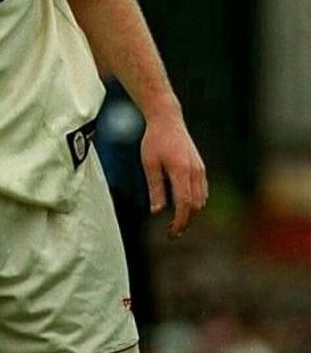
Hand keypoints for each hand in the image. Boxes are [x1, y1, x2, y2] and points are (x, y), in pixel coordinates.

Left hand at [141, 114, 207, 238]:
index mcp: (181, 170)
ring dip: (191, 213)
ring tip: (177, 222)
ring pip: (201, 199)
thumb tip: (157, 211)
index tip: (171, 233)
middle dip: (186, 221)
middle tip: (172, 232)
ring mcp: (200, 169)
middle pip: (196, 205)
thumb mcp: (149, 163)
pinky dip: (195, 202)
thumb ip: (155, 188)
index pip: (184, 204)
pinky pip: (202, 191)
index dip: (180, 222)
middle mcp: (195, 171)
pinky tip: (183, 206)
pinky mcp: (200, 167)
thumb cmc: (154, 140)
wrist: (167, 119)